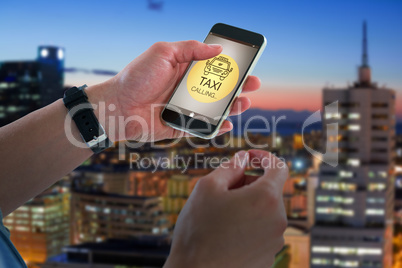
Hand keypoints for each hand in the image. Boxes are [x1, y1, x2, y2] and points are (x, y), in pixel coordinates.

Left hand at [87, 40, 260, 141]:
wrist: (116, 107)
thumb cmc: (136, 77)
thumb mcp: (162, 52)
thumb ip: (190, 48)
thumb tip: (217, 49)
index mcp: (183, 70)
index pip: (212, 67)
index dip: (230, 66)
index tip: (246, 64)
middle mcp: (186, 89)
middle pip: (218, 88)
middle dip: (238, 87)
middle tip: (253, 85)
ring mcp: (185, 108)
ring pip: (214, 109)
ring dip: (231, 106)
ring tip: (244, 103)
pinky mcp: (181, 126)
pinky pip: (202, 128)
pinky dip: (216, 127)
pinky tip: (226, 123)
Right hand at [164, 150, 288, 267]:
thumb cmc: (198, 230)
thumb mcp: (207, 187)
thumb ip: (230, 167)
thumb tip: (243, 158)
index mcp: (266, 199)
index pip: (279, 167)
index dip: (264, 157)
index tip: (250, 157)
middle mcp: (278, 220)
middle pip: (268, 190)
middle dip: (248, 184)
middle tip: (222, 192)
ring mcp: (275, 241)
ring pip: (264, 211)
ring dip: (248, 205)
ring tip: (221, 216)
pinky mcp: (268, 256)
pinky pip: (262, 231)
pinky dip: (248, 225)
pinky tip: (226, 234)